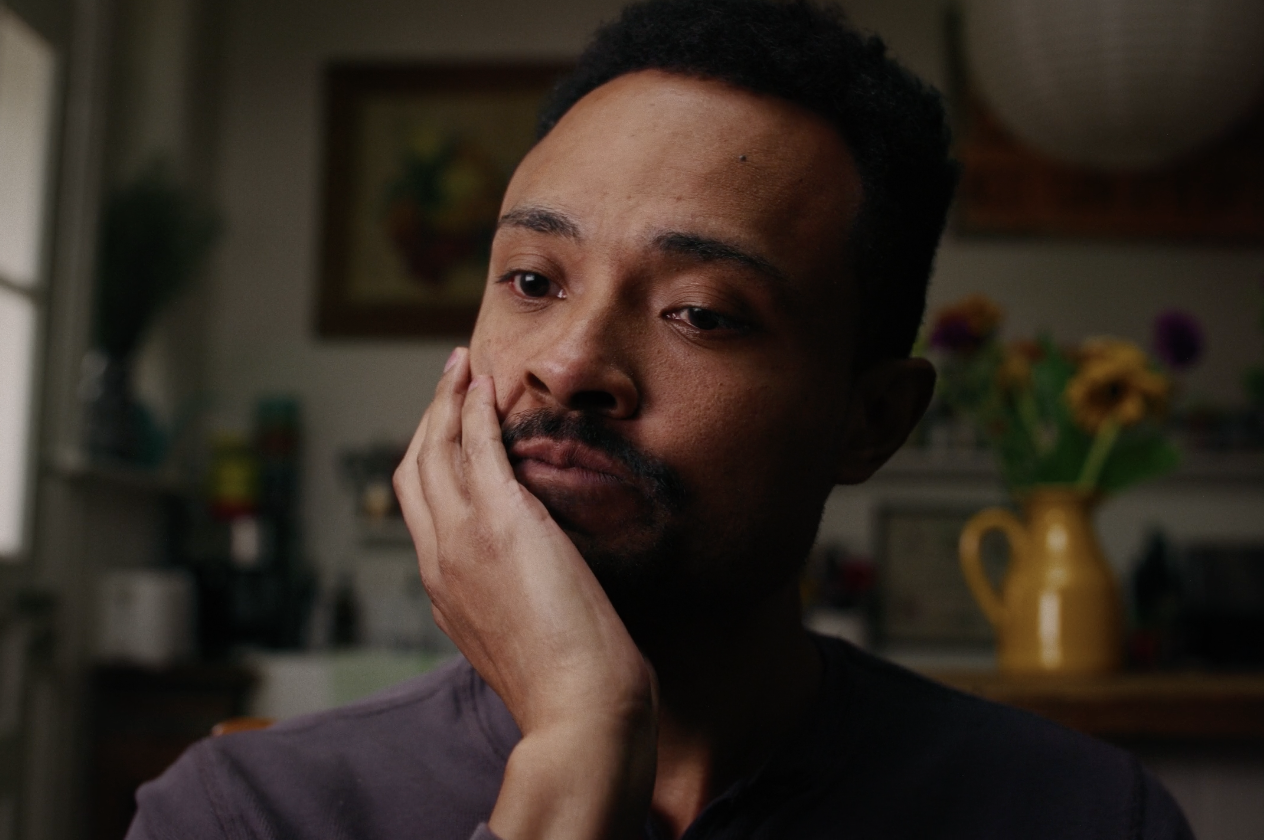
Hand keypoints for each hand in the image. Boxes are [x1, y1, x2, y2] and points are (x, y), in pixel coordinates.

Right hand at [393, 349, 656, 839]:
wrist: (578, 709)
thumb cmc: (566, 685)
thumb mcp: (519, 639)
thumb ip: (507, 601)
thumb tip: (528, 580)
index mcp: (443, 591)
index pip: (421, 510)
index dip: (430, 461)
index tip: (450, 431)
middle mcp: (439, 560)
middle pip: (415, 471)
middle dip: (429, 419)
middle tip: (449, 381)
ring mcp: (462, 540)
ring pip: (435, 451)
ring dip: (446, 400)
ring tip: (461, 366)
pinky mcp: (500, 521)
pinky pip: (475, 447)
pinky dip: (473, 408)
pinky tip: (484, 383)